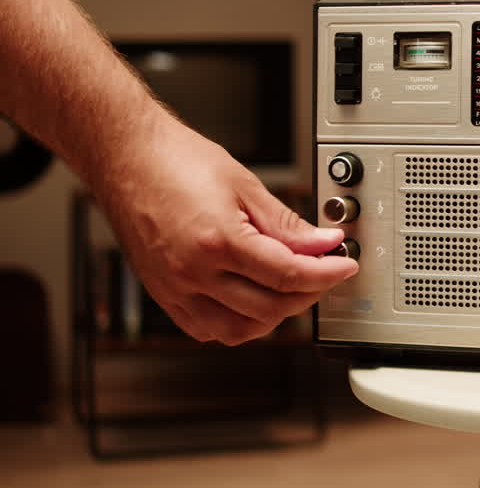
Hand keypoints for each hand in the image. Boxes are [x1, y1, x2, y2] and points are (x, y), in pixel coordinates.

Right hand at [93, 114, 355, 344]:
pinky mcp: (163, 295)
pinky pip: (207, 329)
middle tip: (324, 273)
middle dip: (307, 294)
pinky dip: (238, 323)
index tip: (345, 265)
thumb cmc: (176, 161)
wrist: (125, 157)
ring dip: (275, 316)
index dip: (326, 274)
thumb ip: (287, 224)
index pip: (288, 276)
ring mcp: (174, 289)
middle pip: (269, 308)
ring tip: (292, 288)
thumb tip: (323, 243)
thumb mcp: (245, 185)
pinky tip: (252, 301)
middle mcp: (193, 273)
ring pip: (239, 330)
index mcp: (217, 242)